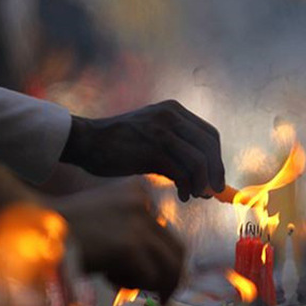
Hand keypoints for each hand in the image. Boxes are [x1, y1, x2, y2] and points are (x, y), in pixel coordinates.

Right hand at [49, 180, 184, 303]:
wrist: (33, 230)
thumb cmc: (64, 233)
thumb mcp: (107, 224)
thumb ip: (135, 237)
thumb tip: (167, 272)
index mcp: (140, 193)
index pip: (168, 234)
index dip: (166, 262)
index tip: (160, 281)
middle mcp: (145, 204)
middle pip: (177, 251)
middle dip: (170, 279)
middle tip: (162, 298)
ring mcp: (138, 225)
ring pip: (168, 268)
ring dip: (148, 284)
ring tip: (119, 281)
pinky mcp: (130, 246)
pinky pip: (148, 279)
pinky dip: (130, 285)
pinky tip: (106, 276)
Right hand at [62, 100, 224, 201]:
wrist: (87, 141)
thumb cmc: (119, 144)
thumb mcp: (153, 136)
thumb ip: (177, 149)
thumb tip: (204, 179)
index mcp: (174, 110)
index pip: (210, 134)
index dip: (217, 159)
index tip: (216, 178)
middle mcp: (171, 116)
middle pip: (209, 146)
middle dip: (215, 172)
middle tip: (214, 192)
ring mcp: (162, 132)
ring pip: (198, 161)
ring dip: (202, 183)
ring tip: (196, 195)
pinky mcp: (152, 150)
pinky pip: (181, 172)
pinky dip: (187, 187)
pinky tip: (183, 196)